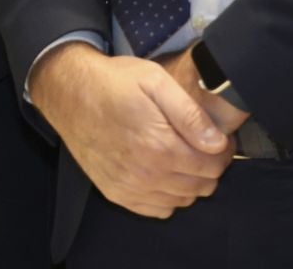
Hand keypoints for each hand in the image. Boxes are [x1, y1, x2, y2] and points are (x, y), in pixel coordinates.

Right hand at [29, 42, 232, 218]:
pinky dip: (168, 195)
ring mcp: (129, 188)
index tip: (220, 138)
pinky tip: (163, 172)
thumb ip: (190, 114)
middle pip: (201, 186)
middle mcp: (146, 174)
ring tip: (182, 155)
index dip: (224, 151)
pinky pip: (158, 210)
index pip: (213, 166)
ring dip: (190, 182)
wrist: (69, 93)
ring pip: (182, 200)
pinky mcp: (116, 193)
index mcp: (159, 146)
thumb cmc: (113, 82)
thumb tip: (217, 142)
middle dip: (210, 167)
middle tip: (202, 145)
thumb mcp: (155, 82)